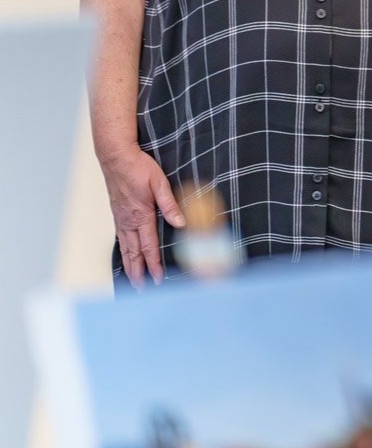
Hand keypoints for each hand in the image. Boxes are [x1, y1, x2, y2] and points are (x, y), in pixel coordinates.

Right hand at [99, 147, 184, 287]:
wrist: (115, 157)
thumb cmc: (139, 167)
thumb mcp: (159, 182)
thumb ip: (170, 203)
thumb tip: (180, 223)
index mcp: (141, 215)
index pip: (149, 246)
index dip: (154, 263)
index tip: (158, 279)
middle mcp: (128, 221)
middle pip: (134, 253)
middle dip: (139, 272)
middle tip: (142, 290)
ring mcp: (121, 218)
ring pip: (125, 248)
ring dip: (130, 265)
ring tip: (134, 280)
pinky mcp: (117, 214)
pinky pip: (121, 238)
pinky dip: (123, 252)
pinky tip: (126, 256)